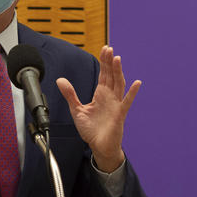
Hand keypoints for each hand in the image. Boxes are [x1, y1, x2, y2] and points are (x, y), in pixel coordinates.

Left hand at [56, 46, 140, 172]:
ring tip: (117, 59)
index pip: (104, 74)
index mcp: (100, 95)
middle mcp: (109, 97)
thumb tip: (60, 80)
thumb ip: (70, 95)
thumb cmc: (91, 130)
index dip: (104, 62)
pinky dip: (132, 93)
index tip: (105, 49)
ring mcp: (116, 105)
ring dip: (118, 72)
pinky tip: (136, 83)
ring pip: (119, 85)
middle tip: (109, 49)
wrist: (98, 147)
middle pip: (111, 76)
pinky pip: (127, 102)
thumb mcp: (76, 110)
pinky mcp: (119, 115)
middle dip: (110, 62)